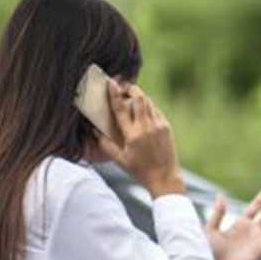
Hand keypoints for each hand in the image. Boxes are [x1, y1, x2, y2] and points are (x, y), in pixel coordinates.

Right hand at [98, 81, 183, 196]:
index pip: (121, 109)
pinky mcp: (166, 127)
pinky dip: (148, 108)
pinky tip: (142, 113)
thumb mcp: (119, 160)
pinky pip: (156, 110)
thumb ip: (105, 145)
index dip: (114, 93)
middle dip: (131, 89)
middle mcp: (146, 127)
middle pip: (139, 98)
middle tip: (124, 88)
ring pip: (148, 102)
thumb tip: (94, 132)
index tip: (111, 82)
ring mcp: (158, 126)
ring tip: (131, 100)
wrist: (165, 178)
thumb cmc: (140, 171)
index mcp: (132, 135)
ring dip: (139, 98)